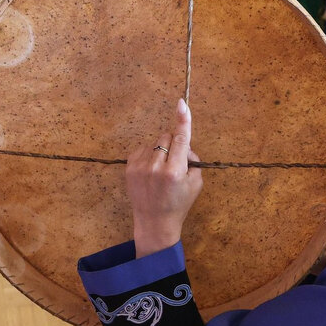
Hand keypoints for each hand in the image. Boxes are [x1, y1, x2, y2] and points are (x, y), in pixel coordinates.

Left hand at [128, 99, 201, 257]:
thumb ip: (192, 159)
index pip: (181, 139)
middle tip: (175, 164)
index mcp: (174, 172)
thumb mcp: (196, 183)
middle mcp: (156, 167)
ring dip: (161, 151)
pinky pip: (142, 149)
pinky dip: (149, 156)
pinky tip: (151, 172)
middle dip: (173, 144)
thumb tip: (184, 143)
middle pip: (167, 137)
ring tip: (161, 172)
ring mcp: (140, 167)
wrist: (154, 222)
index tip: (181, 103)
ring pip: (155, 142)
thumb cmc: (179, 203)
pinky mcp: (129, 168)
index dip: (182, 120)